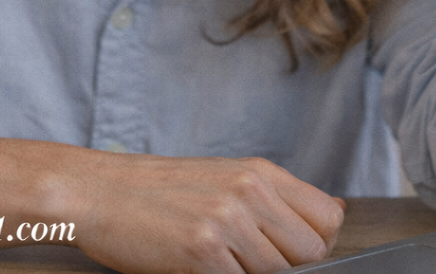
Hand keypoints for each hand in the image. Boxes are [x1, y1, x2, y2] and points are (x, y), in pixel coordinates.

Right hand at [70, 153, 344, 273]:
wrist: (100, 191)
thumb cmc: (162, 191)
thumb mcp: (226, 178)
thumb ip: (275, 198)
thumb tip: (334, 215)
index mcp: (261, 172)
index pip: (329, 217)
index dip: (318, 244)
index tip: (293, 254)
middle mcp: (251, 191)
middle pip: (312, 251)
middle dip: (290, 268)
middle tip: (247, 261)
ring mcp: (228, 221)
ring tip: (221, 262)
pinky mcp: (202, 251)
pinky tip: (200, 269)